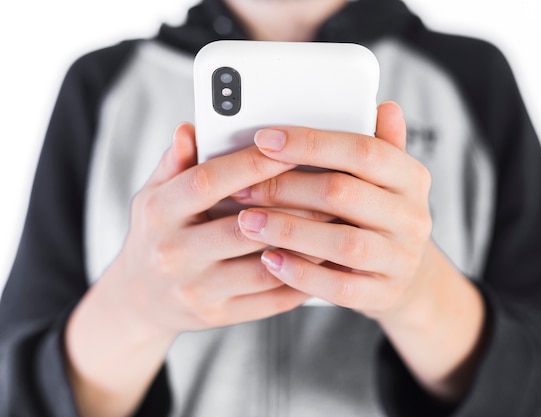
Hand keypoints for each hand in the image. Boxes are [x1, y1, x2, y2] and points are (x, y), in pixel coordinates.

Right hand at [105, 123, 310, 336]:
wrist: (139, 297)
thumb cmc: (157, 233)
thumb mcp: (154, 193)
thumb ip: (175, 162)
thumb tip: (190, 129)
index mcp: (159, 213)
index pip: (207, 182)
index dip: (250, 164)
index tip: (288, 148)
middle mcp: (174, 254)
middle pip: (242, 228)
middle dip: (291, 207)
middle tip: (330, 188)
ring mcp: (197, 290)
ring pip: (265, 268)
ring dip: (306, 246)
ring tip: (336, 224)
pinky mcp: (219, 315)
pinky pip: (271, 300)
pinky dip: (303, 279)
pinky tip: (324, 259)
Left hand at [232, 102, 436, 322]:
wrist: (406, 278)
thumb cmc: (379, 218)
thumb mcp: (385, 180)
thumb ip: (377, 145)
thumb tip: (383, 106)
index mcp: (411, 178)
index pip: (363, 150)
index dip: (312, 143)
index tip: (264, 140)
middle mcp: (412, 217)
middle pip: (344, 194)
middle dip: (286, 188)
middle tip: (243, 187)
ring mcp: (400, 259)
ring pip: (342, 242)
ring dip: (288, 230)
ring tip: (247, 222)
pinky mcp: (383, 294)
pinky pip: (340, 287)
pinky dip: (301, 273)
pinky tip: (269, 260)